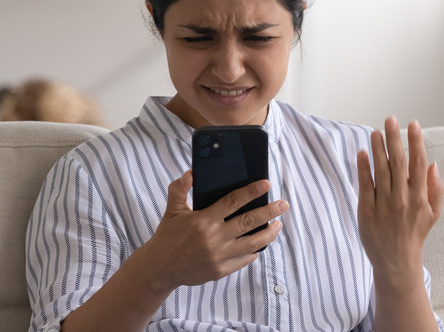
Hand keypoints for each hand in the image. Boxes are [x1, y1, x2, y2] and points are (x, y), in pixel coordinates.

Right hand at [144, 171, 286, 290]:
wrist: (159, 268)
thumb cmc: (167, 236)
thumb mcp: (172, 210)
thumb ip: (179, 189)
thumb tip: (190, 173)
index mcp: (203, 220)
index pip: (233, 201)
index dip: (251, 191)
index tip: (266, 184)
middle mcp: (213, 238)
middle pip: (249, 222)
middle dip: (269, 212)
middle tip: (283, 204)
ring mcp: (218, 257)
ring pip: (252, 243)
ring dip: (268, 233)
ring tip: (278, 224)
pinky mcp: (220, 271)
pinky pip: (244, 260)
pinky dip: (255, 251)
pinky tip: (261, 243)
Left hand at [356, 117, 442, 288]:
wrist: (396, 262)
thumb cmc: (414, 235)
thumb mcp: (433, 214)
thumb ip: (435, 189)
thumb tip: (433, 165)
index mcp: (420, 198)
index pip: (419, 164)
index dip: (416, 143)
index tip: (413, 124)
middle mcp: (403, 199)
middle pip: (399, 163)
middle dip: (395, 139)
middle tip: (390, 120)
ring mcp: (384, 205)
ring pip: (381, 171)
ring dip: (378, 149)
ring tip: (375, 132)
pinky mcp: (367, 211)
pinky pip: (365, 185)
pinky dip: (363, 168)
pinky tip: (362, 153)